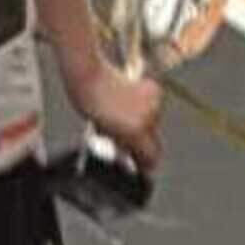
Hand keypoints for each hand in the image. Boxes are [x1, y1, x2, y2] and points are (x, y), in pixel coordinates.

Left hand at [68, 53, 166, 174]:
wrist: (90, 76)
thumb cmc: (91, 103)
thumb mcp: (105, 132)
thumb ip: (122, 144)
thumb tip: (130, 154)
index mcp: (135, 132)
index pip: (151, 156)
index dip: (146, 164)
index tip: (141, 168)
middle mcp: (149, 118)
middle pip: (154, 140)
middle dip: (144, 144)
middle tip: (128, 144)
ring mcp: (153, 103)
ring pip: (153, 123)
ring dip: (143, 124)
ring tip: (123, 119)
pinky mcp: (154, 89)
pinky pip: (153, 108)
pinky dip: (144, 109)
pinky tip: (129, 104)